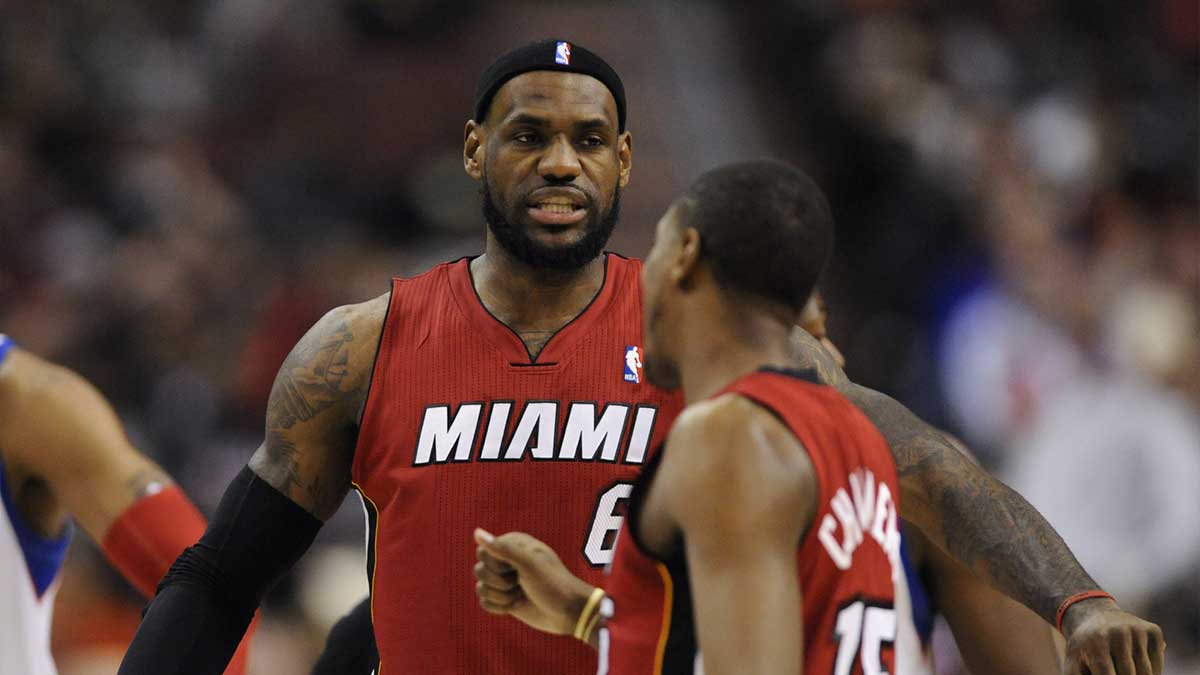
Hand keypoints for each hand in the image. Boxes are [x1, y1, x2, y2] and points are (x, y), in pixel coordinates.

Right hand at [473, 528, 596, 635]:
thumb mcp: (529, 563)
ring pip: (481, 588)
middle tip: (520, 583)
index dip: (495, 565)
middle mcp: (506, 560)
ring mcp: (505, 580)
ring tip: (521, 595)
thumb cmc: (552, 583)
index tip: (515, 568)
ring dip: (501, 596)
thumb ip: (502, 548)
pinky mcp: (504, 598)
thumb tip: (476, 532)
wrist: (567, 612)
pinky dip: (500, 607)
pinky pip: (485, 602)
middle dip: (499, 583)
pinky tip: (517, 605)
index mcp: (513, 545)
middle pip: (479, 570)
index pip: (483, 551)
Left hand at [1062, 599, 1164, 674]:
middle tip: (1115, 673)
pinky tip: (1137, 671)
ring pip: (1146, 672)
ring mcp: (1137, 630)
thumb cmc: (1084, 650)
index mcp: (1096, 641)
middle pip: (1129, 674)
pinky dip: (1152, 674)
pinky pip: (1157, 664)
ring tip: (1121, 670)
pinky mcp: (1153, 631)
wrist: (1094, 616)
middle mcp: (1118, 632)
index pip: (1108, 674)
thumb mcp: (1073, 665)